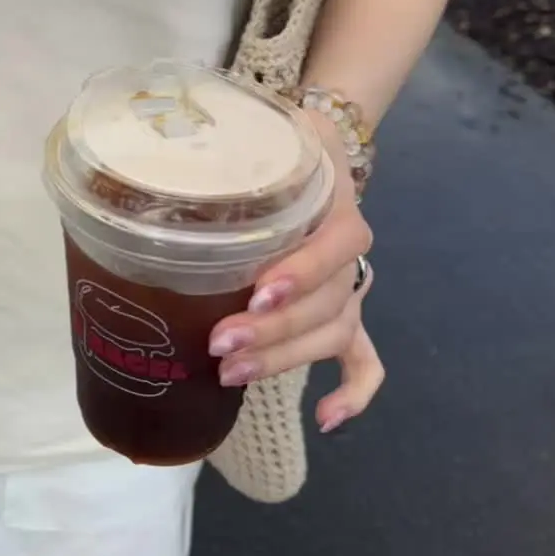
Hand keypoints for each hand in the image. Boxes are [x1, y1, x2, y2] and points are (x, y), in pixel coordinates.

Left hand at [208, 111, 383, 432]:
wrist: (314, 159)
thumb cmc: (282, 153)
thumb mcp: (272, 134)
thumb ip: (245, 135)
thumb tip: (190, 138)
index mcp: (338, 213)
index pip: (335, 247)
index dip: (301, 273)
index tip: (257, 292)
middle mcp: (349, 260)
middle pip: (325, 304)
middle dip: (273, 330)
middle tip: (219, 342)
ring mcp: (348, 295)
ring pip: (331, 335)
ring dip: (285, 360)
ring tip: (231, 374)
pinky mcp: (343, 319)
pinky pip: (364, 362)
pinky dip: (355, 393)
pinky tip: (328, 421)